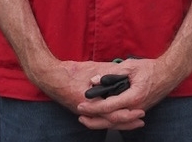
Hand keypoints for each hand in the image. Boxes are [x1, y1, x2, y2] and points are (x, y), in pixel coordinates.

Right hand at [27, 59, 144, 128]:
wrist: (50, 76)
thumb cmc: (70, 72)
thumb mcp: (94, 69)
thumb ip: (110, 72)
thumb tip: (124, 75)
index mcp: (91, 101)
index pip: (113, 113)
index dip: (128, 113)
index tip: (140, 111)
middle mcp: (88, 110)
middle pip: (111, 121)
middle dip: (128, 121)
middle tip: (142, 117)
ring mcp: (85, 112)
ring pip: (106, 121)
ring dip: (121, 121)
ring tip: (136, 120)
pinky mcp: (83, 109)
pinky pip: (100, 118)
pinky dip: (111, 117)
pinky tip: (120, 114)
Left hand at [76, 57, 176, 129]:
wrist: (169, 73)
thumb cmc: (151, 69)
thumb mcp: (130, 66)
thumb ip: (111, 73)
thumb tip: (94, 80)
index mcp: (133, 96)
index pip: (108, 107)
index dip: (92, 107)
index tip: (81, 104)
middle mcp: (136, 108)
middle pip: (110, 120)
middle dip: (93, 119)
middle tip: (80, 115)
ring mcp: (139, 111)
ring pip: (116, 123)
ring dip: (100, 122)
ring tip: (87, 119)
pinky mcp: (140, 111)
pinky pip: (123, 121)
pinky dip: (111, 121)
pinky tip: (103, 120)